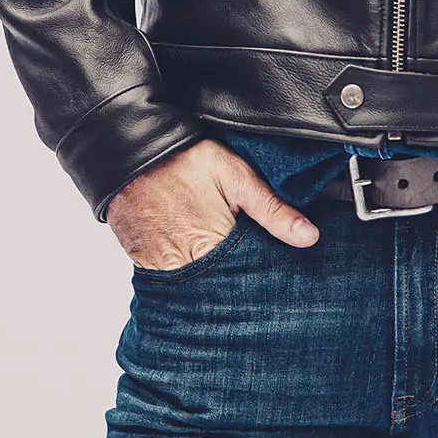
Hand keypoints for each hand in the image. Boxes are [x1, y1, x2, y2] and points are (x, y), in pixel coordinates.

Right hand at [104, 138, 319, 270]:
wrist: (128, 151)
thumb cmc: (185, 160)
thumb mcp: (236, 176)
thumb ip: (272, 210)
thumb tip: (309, 238)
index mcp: (213, 248)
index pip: (246, 279)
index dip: (258, 274)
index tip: (267, 271)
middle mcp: (184, 266)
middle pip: (219, 287)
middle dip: (233, 280)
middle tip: (238, 260)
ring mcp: (158, 268)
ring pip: (193, 286)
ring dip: (206, 277)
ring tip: (214, 259)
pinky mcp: (140, 261)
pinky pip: (167, 277)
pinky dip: (180, 271)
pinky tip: (189, 254)